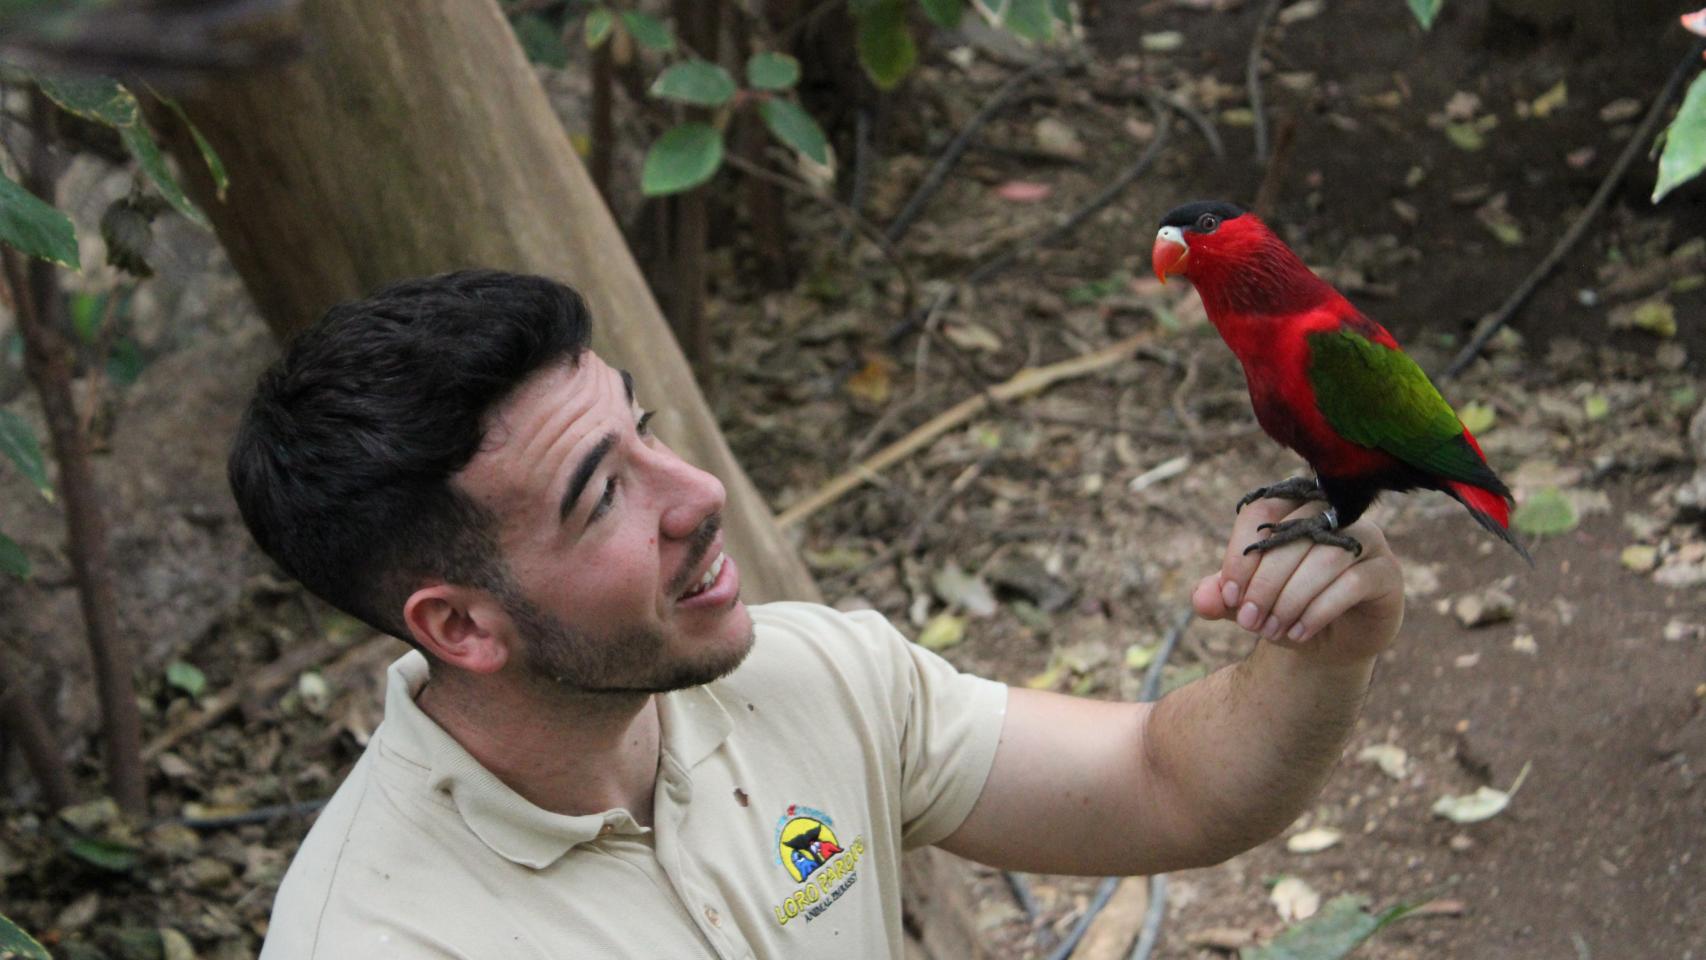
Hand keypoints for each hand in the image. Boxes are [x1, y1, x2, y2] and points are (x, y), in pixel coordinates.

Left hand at [1191, 497, 1404, 665]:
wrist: (1329, 643)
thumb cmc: (1285, 609)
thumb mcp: (1248, 604)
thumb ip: (1222, 597)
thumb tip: (1201, 598)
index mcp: (1295, 507)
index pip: (1263, 513)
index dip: (1240, 554)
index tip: (1228, 596)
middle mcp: (1334, 515)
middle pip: (1293, 535)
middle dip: (1264, 584)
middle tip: (1248, 622)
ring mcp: (1367, 541)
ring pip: (1323, 560)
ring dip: (1290, 600)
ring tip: (1271, 632)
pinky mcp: (1387, 573)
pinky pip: (1352, 583)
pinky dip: (1318, 611)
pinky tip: (1298, 634)